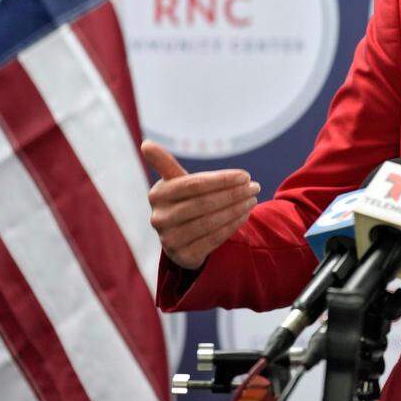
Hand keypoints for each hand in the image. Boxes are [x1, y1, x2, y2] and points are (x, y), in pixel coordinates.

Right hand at [143, 140, 260, 269]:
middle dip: (234, 194)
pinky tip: (245, 215)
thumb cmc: (184, 201)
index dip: (223, 180)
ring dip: (237, 210)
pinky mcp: (184, 257)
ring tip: (253, 200)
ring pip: (210, 222)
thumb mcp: (176, 182)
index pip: (194, 184)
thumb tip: (146, 144)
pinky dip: (232, 226)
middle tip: (255, 187)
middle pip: (204, 203)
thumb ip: (165, 163)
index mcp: (157, 194)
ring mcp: (169, 240)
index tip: (246, 176)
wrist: (181, 238)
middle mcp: (159, 218)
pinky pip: (214, 239)